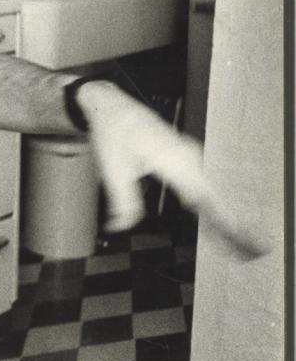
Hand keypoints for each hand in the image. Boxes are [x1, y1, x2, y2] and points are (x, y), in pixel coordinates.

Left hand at [78, 81, 269, 258]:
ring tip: (241, 242)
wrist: (116, 109)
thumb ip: (123, 202)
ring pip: (212, 191)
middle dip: (229, 224)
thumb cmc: (115, 134)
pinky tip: (222, 222)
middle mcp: (188, 157)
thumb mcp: (113, 170)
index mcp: (174, 160)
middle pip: (214, 196)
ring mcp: (191, 155)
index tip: (236, 235)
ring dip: (224, 215)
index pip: (205, 195)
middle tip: (248, 251)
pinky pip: (205, 184)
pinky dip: (214, 204)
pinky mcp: (188, 157)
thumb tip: (120, 227)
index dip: (222, 217)